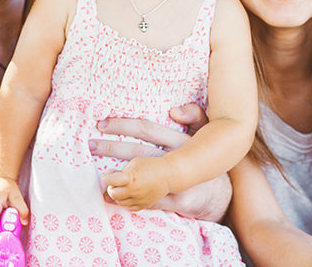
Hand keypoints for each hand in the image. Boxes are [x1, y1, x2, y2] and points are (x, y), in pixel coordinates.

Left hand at [89, 103, 231, 220]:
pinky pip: (150, 201)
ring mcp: (177, 181)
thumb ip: (194, 115)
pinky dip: (131, 199)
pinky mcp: (179, 200)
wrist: (222, 191)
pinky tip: (113, 197)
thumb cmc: (207, 157)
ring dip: (117, 176)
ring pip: (142, 177)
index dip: (124, 125)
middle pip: (138, 151)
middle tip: (89, 144)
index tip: (102, 123)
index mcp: (179, 140)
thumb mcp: (206, 132)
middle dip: (111, 147)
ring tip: (96, 175)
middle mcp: (177, 159)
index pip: (147, 129)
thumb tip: (175, 110)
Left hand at [101, 156, 171, 210]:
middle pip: (112, 194)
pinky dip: (127, 201)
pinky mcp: (144, 205)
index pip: (109, 181)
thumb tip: (111, 179)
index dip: (106, 177)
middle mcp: (134, 191)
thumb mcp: (134, 162)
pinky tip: (131, 194)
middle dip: (111, 187)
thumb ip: (121, 171)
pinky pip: (129, 207)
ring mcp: (139, 200)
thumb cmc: (151, 165)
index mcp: (130, 178)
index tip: (109, 175)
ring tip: (124, 187)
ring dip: (118, 195)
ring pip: (119, 202)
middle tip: (116, 182)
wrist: (169, 175)